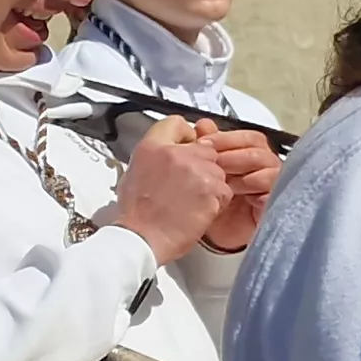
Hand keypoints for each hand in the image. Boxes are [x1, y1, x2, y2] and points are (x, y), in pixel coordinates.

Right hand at [114, 118, 237, 263]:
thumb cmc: (137, 213)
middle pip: (206, 147)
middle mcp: (175, 153)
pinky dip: (218, 200)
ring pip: (218, 169)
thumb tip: (171, 151)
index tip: (187, 145)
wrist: (142, 238)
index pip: (176, 123)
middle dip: (203, 164)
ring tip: (190, 201)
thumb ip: (156, 156)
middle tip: (189, 185)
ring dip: (211, 184)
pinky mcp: (212, 188)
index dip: (186, 135)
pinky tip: (199, 210)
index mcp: (151, 147)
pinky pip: (226, 189)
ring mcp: (196, 169)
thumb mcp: (135, 173)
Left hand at [198, 130, 280, 251]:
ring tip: (226, 185)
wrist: (215, 230)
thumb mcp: (202, 170)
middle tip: (215, 165)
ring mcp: (274, 185)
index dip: (227, 138)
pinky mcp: (275, 205)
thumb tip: (204, 124)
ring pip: (270, 170)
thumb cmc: (211, 198)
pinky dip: (258, 194)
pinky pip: (274, 194)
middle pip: (261, 151)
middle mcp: (266, 166)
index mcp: (251, 153)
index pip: (249, 137)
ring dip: (245, 176)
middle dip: (235, 156)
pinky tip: (239, 197)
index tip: (204, 143)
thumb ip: (205, 145)